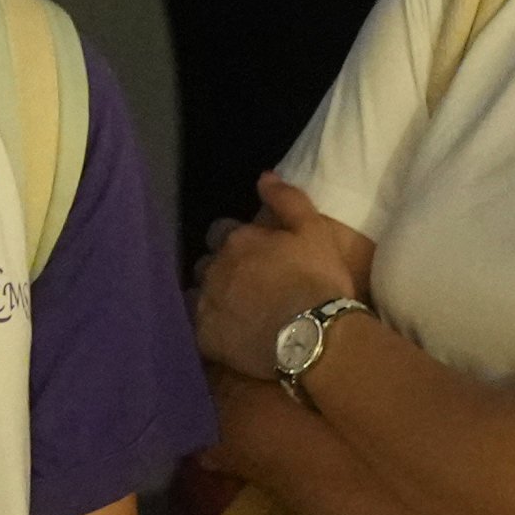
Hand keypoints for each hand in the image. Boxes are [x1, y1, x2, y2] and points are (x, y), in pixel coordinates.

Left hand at [190, 175, 362, 376]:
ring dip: (210, 298)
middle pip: (206, 263)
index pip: (221, 231)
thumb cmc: (318, 281)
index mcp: (237, 240)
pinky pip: (196, 329)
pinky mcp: (205, 337)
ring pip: (196, 294)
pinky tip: (225, 336)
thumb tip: (264, 177)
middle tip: (245, 286)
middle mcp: (214, 268)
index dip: (236, 241)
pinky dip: (208, 329)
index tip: (253, 255)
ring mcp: (206, 304)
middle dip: (220, 270)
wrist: (316, 337)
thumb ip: (287, 200)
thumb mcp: (314, 230)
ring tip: (233, 312)